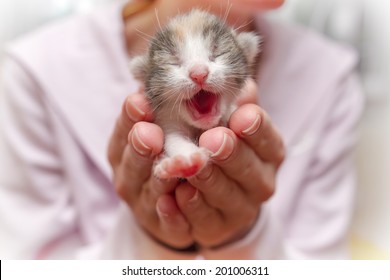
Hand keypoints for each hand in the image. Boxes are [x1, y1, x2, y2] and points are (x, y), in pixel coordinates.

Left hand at [107, 80, 284, 249]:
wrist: (195, 192)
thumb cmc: (205, 144)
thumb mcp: (213, 121)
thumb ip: (220, 104)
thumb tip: (240, 85)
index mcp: (264, 151)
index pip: (267, 139)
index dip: (256, 128)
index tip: (240, 117)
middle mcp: (257, 182)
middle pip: (247, 170)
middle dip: (229, 154)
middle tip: (212, 140)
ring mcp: (236, 210)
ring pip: (221, 198)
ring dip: (201, 181)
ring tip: (183, 166)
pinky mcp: (211, 230)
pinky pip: (196, 223)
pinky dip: (180, 213)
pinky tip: (167, 200)